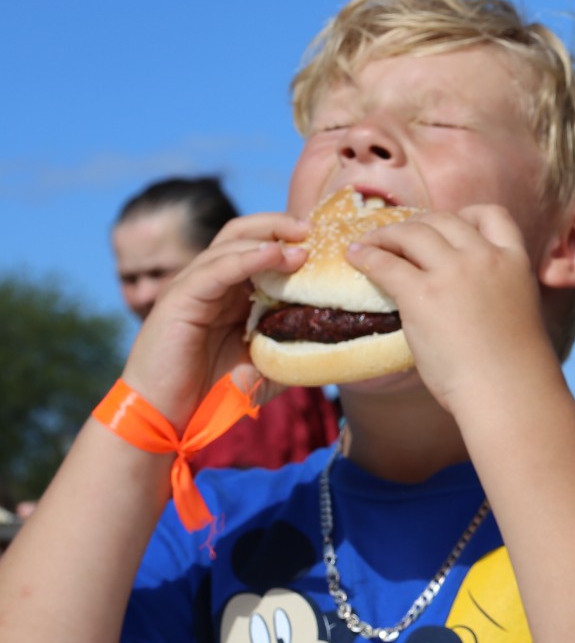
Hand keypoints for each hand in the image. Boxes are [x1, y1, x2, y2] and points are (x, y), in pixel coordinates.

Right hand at [124, 212, 309, 425]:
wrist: (170, 417)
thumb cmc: (216, 392)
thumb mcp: (267, 367)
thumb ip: (294, 349)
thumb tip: (335, 342)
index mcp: (231, 292)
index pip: (260, 247)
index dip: (290, 238)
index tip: (327, 240)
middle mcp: (211, 282)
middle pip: (244, 233)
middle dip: (280, 225)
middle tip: (314, 230)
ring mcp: (193, 286)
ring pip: (231, 243)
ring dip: (269, 239)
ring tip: (303, 244)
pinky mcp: (179, 298)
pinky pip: (216, 269)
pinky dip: (246, 257)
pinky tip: (274, 255)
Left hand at [345, 206, 551, 413]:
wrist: (509, 391)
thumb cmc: (514, 368)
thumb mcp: (516, 312)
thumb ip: (493, 290)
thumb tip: (463, 297)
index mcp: (515, 261)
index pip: (492, 215)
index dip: (467, 215)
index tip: (450, 226)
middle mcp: (485, 258)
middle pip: (444, 219)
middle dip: (418, 224)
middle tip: (399, 237)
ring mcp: (454, 273)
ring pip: (413, 232)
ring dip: (387, 234)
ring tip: (369, 244)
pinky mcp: (422, 294)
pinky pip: (386, 263)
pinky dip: (367, 256)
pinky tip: (356, 259)